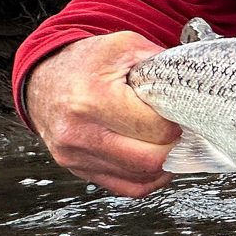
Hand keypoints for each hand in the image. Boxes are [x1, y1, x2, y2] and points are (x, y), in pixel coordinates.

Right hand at [25, 32, 179, 197]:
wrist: (43, 79)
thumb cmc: (84, 63)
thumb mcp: (124, 46)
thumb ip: (160, 64)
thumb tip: (192, 83)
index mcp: (93, 98)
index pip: (153, 128)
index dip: (177, 123)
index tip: (182, 115)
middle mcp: (80, 132)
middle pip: (149, 159)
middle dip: (175, 147)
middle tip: (184, 132)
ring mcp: (76, 155)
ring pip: (140, 177)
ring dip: (164, 164)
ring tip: (172, 143)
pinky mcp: (78, 169)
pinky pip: (126, 188)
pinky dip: (149, 178)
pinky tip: (157, 162)